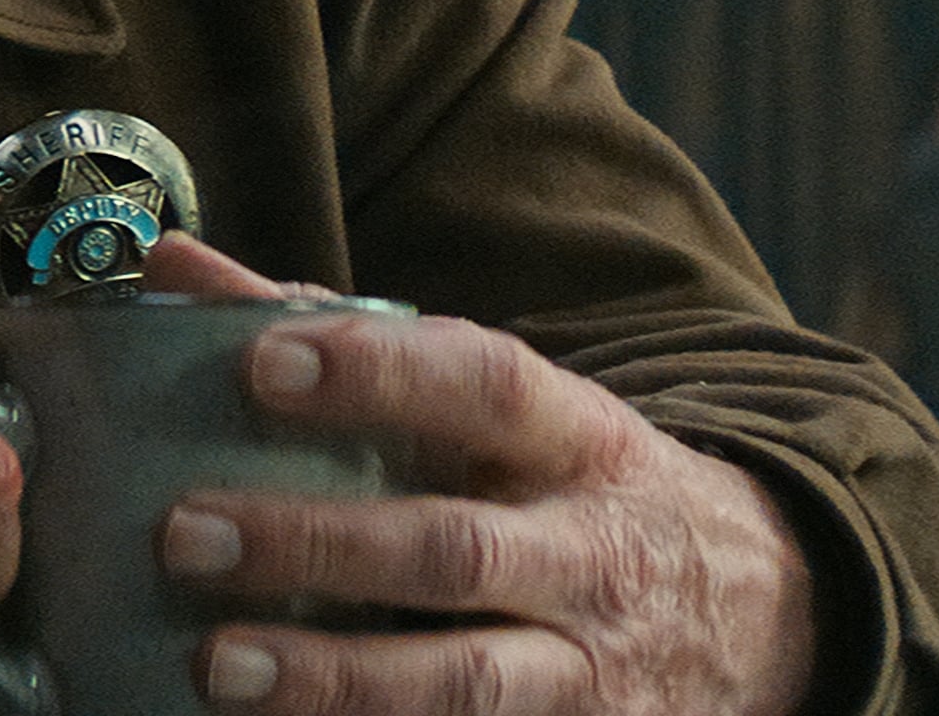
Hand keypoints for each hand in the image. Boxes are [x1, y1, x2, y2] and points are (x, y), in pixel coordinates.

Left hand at [142, 236, 817, 714]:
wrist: (764, 610)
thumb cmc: (570, 483)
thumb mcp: (501, 404)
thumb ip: (338, 331)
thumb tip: (174, 265)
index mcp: (577, 439)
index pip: (487, 384)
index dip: (379, 371)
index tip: (262, 361)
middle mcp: (591, 556)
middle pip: (454, 551)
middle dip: (315, 544)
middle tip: (183, 533)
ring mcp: (590, 673)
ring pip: (462, 682)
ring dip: (333, 680)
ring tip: (214, 667)